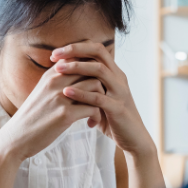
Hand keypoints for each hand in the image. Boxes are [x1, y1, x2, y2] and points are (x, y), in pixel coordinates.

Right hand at [0, 68, 105, 160]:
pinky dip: (97, 116)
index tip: (94, 85)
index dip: (93, 70)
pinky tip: (91, 123)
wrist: (16, 138)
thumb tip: (74, 71)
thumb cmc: (32, 116)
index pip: (80, 59)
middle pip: (92, 70)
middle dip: (101, 84)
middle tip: (101, 99)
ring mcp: (61, 97)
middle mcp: (55, 81)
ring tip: (97, 112)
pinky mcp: (65, 114)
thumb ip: (57, 80)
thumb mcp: (42, 91)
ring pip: (96, 86)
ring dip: (102, 100)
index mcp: (51, 74)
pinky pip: (94, 108)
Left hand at [51, 41, 154, 155]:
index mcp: (114, 73)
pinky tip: (66, 92)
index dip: (75, 47)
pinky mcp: (118, 108)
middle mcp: (118, 78)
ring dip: (77, 67)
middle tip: (54, 55)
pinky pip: (99, 97)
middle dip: (75, 50)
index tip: (55, 54)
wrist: (134, 140)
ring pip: (99, 70)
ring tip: (58, 69)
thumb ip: (88, 86)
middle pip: (98, 52)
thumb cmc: (112, 119)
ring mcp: (120, 92)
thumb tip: (63, 78)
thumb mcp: (100, 98)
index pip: (96, 48)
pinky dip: (82, 93)